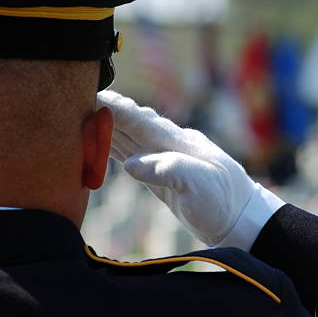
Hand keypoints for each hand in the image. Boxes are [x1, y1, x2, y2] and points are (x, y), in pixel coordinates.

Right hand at [96, 91, 283, 249]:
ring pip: (130, 138)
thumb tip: (131, 164)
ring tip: (81, 116)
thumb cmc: (224, 201)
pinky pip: (133, 157)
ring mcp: (167, 160)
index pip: (142, 121)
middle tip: (77, 99)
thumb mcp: (201, 185)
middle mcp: (171, 146)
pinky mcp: (163, 178)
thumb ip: (168, 169)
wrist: (240, 220)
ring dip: (106, 128)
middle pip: (132, 124)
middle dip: (106, 112)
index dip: (117, 109)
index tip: (94, 95)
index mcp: (179, 143)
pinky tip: (102, 144)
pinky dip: (115, 149)